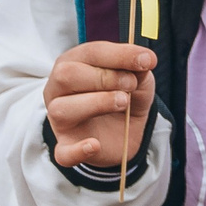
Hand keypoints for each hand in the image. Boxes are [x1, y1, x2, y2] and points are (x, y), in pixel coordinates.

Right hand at [43, 43, 156, 167]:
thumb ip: (138, 70)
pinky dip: (78, 150)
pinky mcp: (67, 145)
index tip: (147, 61)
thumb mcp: (137, 79)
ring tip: (123, 103)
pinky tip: (95, 145)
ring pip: (62, 109)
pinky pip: (63, 152)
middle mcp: (58, 90)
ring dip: (97, 103)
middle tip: (130, 85)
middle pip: (66, 75)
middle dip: (105, 77)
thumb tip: (144, 60)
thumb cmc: (124, 96)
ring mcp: (59, 119)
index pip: (89, 53)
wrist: (126, 131)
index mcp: (73, 64)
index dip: (119, 55)